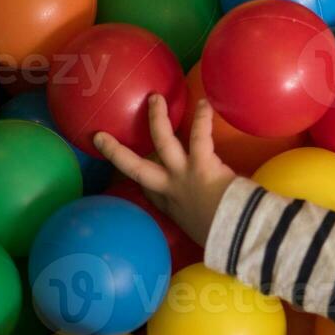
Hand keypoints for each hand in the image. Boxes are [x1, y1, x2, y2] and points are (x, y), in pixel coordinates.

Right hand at [94, 95, 236, 246]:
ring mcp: (182, 175)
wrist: (233, 236)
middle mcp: (171, 190)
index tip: (137, 174)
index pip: (150, 191)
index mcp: (172, 207)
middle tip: (100, 137)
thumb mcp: (205, 235)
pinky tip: (204, 103)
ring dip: (158, 119)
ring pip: (163, 142)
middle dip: (116, 152)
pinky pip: (199, 137)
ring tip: (155, 99)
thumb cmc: (225, 236)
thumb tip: (218, 223)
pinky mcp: (201, 166)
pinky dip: (201, 120)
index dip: (143, 182)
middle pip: (136, 168)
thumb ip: (205, 223)